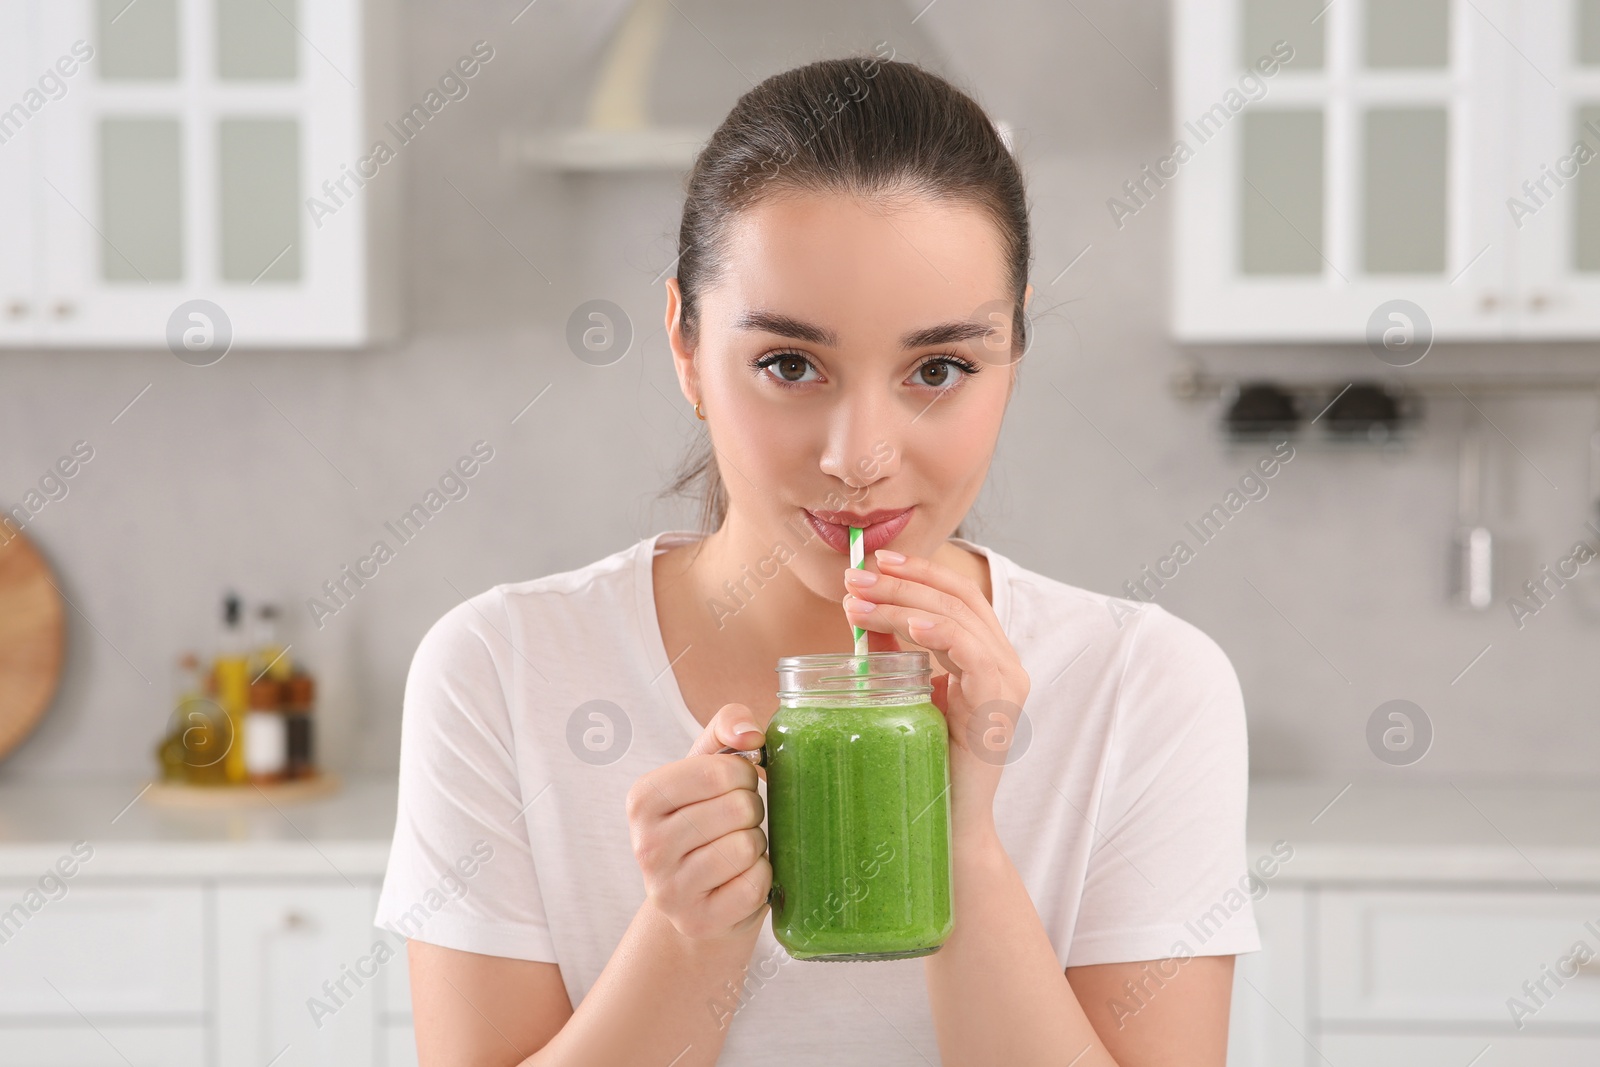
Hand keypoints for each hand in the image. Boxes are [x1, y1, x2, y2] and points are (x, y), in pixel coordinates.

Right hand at [624, 703, 771, 942]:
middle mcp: (646, 845)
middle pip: (738, 808)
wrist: (696, 897)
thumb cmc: (705, 819)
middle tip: (736, 823)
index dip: (744, 775)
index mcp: (642, 798)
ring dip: (756, 846)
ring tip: (736, 850)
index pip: (720, 771)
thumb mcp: (707, 766)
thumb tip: (751, 733)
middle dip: (752, 810)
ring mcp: (669, 889)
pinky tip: (740, 879)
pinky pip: (756, 885)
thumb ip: (726, 727)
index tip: (735, 787)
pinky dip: (762, 878)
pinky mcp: (697, 921)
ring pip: (747, 848)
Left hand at [843, 550, 1029, 842]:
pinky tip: (909, 628)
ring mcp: (1006, 683)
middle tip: (852, 580)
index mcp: (985, 655)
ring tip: (858, 604)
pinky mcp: (998, 706)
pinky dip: (941, 635)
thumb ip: (893, 655)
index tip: (874, 561)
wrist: (946, 825)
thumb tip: (858, 613)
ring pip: (958, 620)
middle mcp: (1003, 662)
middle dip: (899, 583)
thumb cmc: (925, 763)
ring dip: (902, 605)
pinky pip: (973, 656)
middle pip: (955, 599)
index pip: (956, 594)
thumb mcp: (906, 694)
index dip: (918, 571)